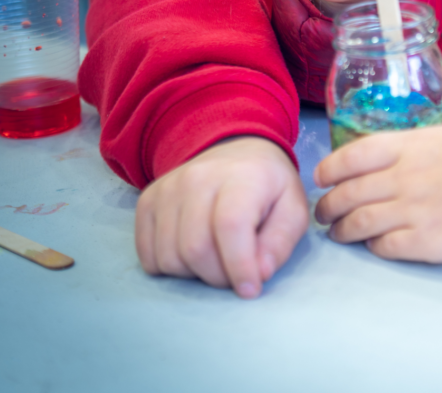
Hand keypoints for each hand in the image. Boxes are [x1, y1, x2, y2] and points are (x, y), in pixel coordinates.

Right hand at [135, 136, 308, 298]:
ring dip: (194, 274)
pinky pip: (148, 255)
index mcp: (241, 177)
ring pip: (169, 257)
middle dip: (218, 276)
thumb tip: (260, 273)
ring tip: (217, 260)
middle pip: (195, 248)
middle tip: (236, 274)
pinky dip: (170, 268)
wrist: (237, 152)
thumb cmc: (269, 187)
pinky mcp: (148, 201)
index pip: (230, 226)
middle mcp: (198, 178)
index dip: (239, 266)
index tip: (251, 289)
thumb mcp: (293, 209)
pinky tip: (192, 255)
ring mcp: (168, 189)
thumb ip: (281, 241)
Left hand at [313, 121, 441, 262]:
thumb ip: (411, 151)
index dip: (328, 172)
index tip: (321, 180)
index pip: (347, 158)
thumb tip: (386, 167)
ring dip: (343, 231)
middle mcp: (402, 177)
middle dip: (328, 207)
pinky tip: (377, 246)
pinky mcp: (428, 242)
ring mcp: (413, 210)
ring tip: (340, 233)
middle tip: (324, 214)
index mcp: (406, 146)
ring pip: (358, 224)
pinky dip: (374, 247)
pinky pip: (385, 248)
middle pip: (346, 195)